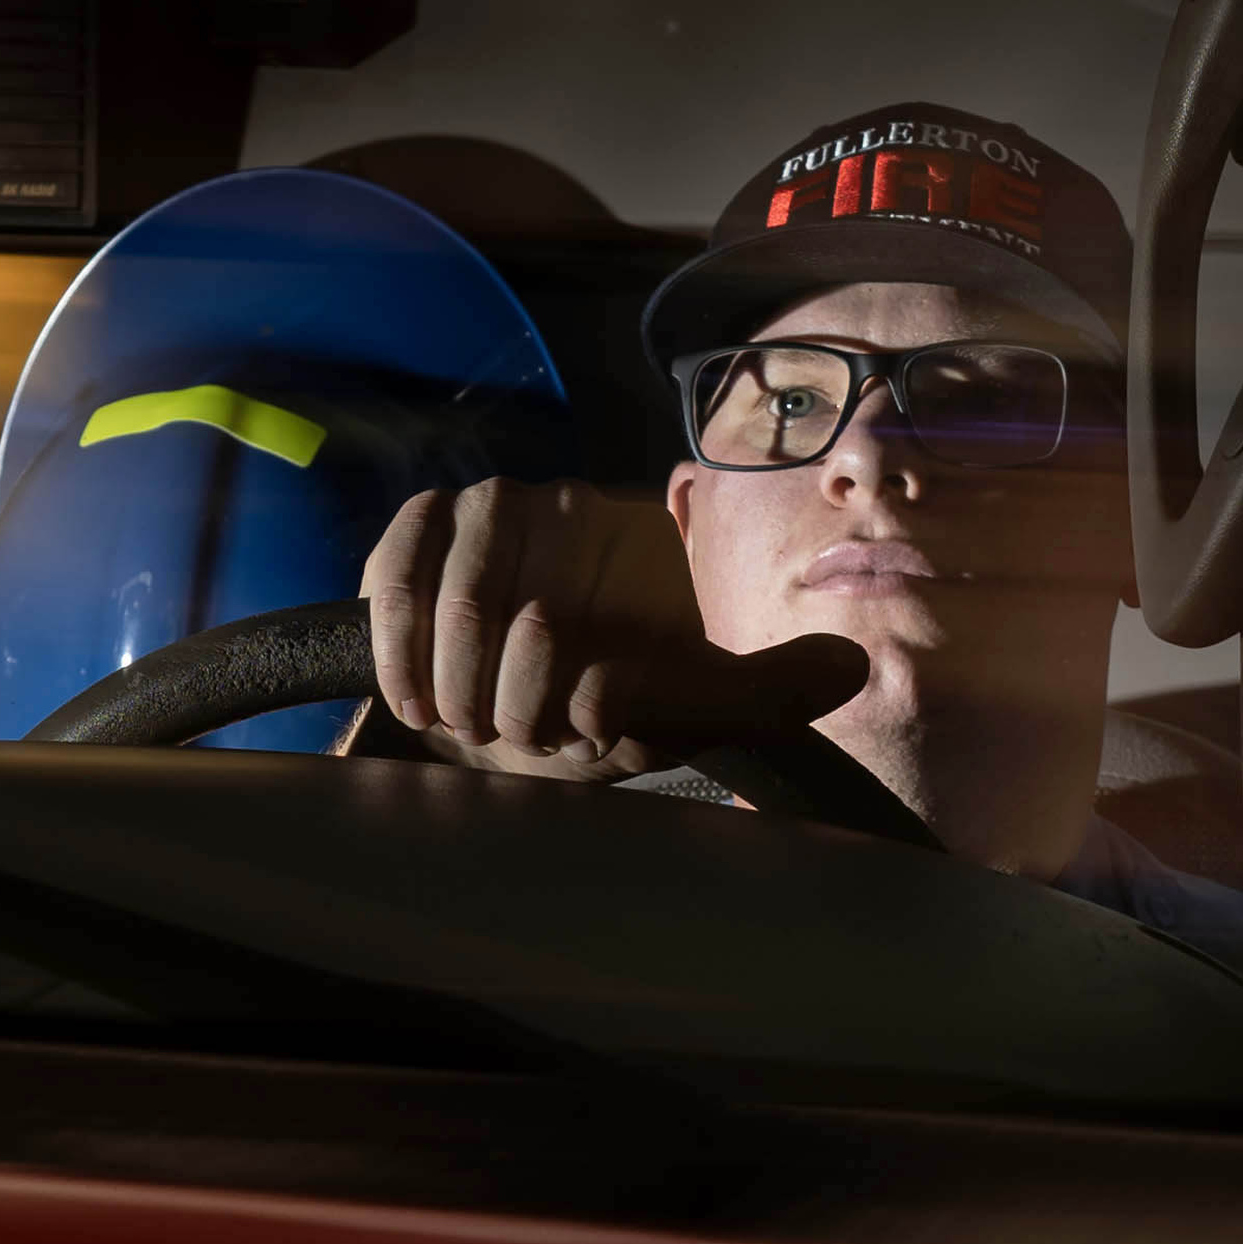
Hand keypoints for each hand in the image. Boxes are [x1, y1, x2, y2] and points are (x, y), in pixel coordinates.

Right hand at [361, 479, 868, 785]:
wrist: (534, 705)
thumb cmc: (619, 699)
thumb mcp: (694, 703)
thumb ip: (766, 688)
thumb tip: (853, 665)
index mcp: (618, 529)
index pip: (569, 613)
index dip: (551, 692)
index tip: (559, 740)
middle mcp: (543, 503)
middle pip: (498, 606)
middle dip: (493, 693)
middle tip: (499, 740)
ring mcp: (470, 512)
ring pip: (438, 595)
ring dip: (443, 676)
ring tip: (456, 724)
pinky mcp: (412, 534)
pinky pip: (389, 574)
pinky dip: (395, 646)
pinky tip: (410, 698)